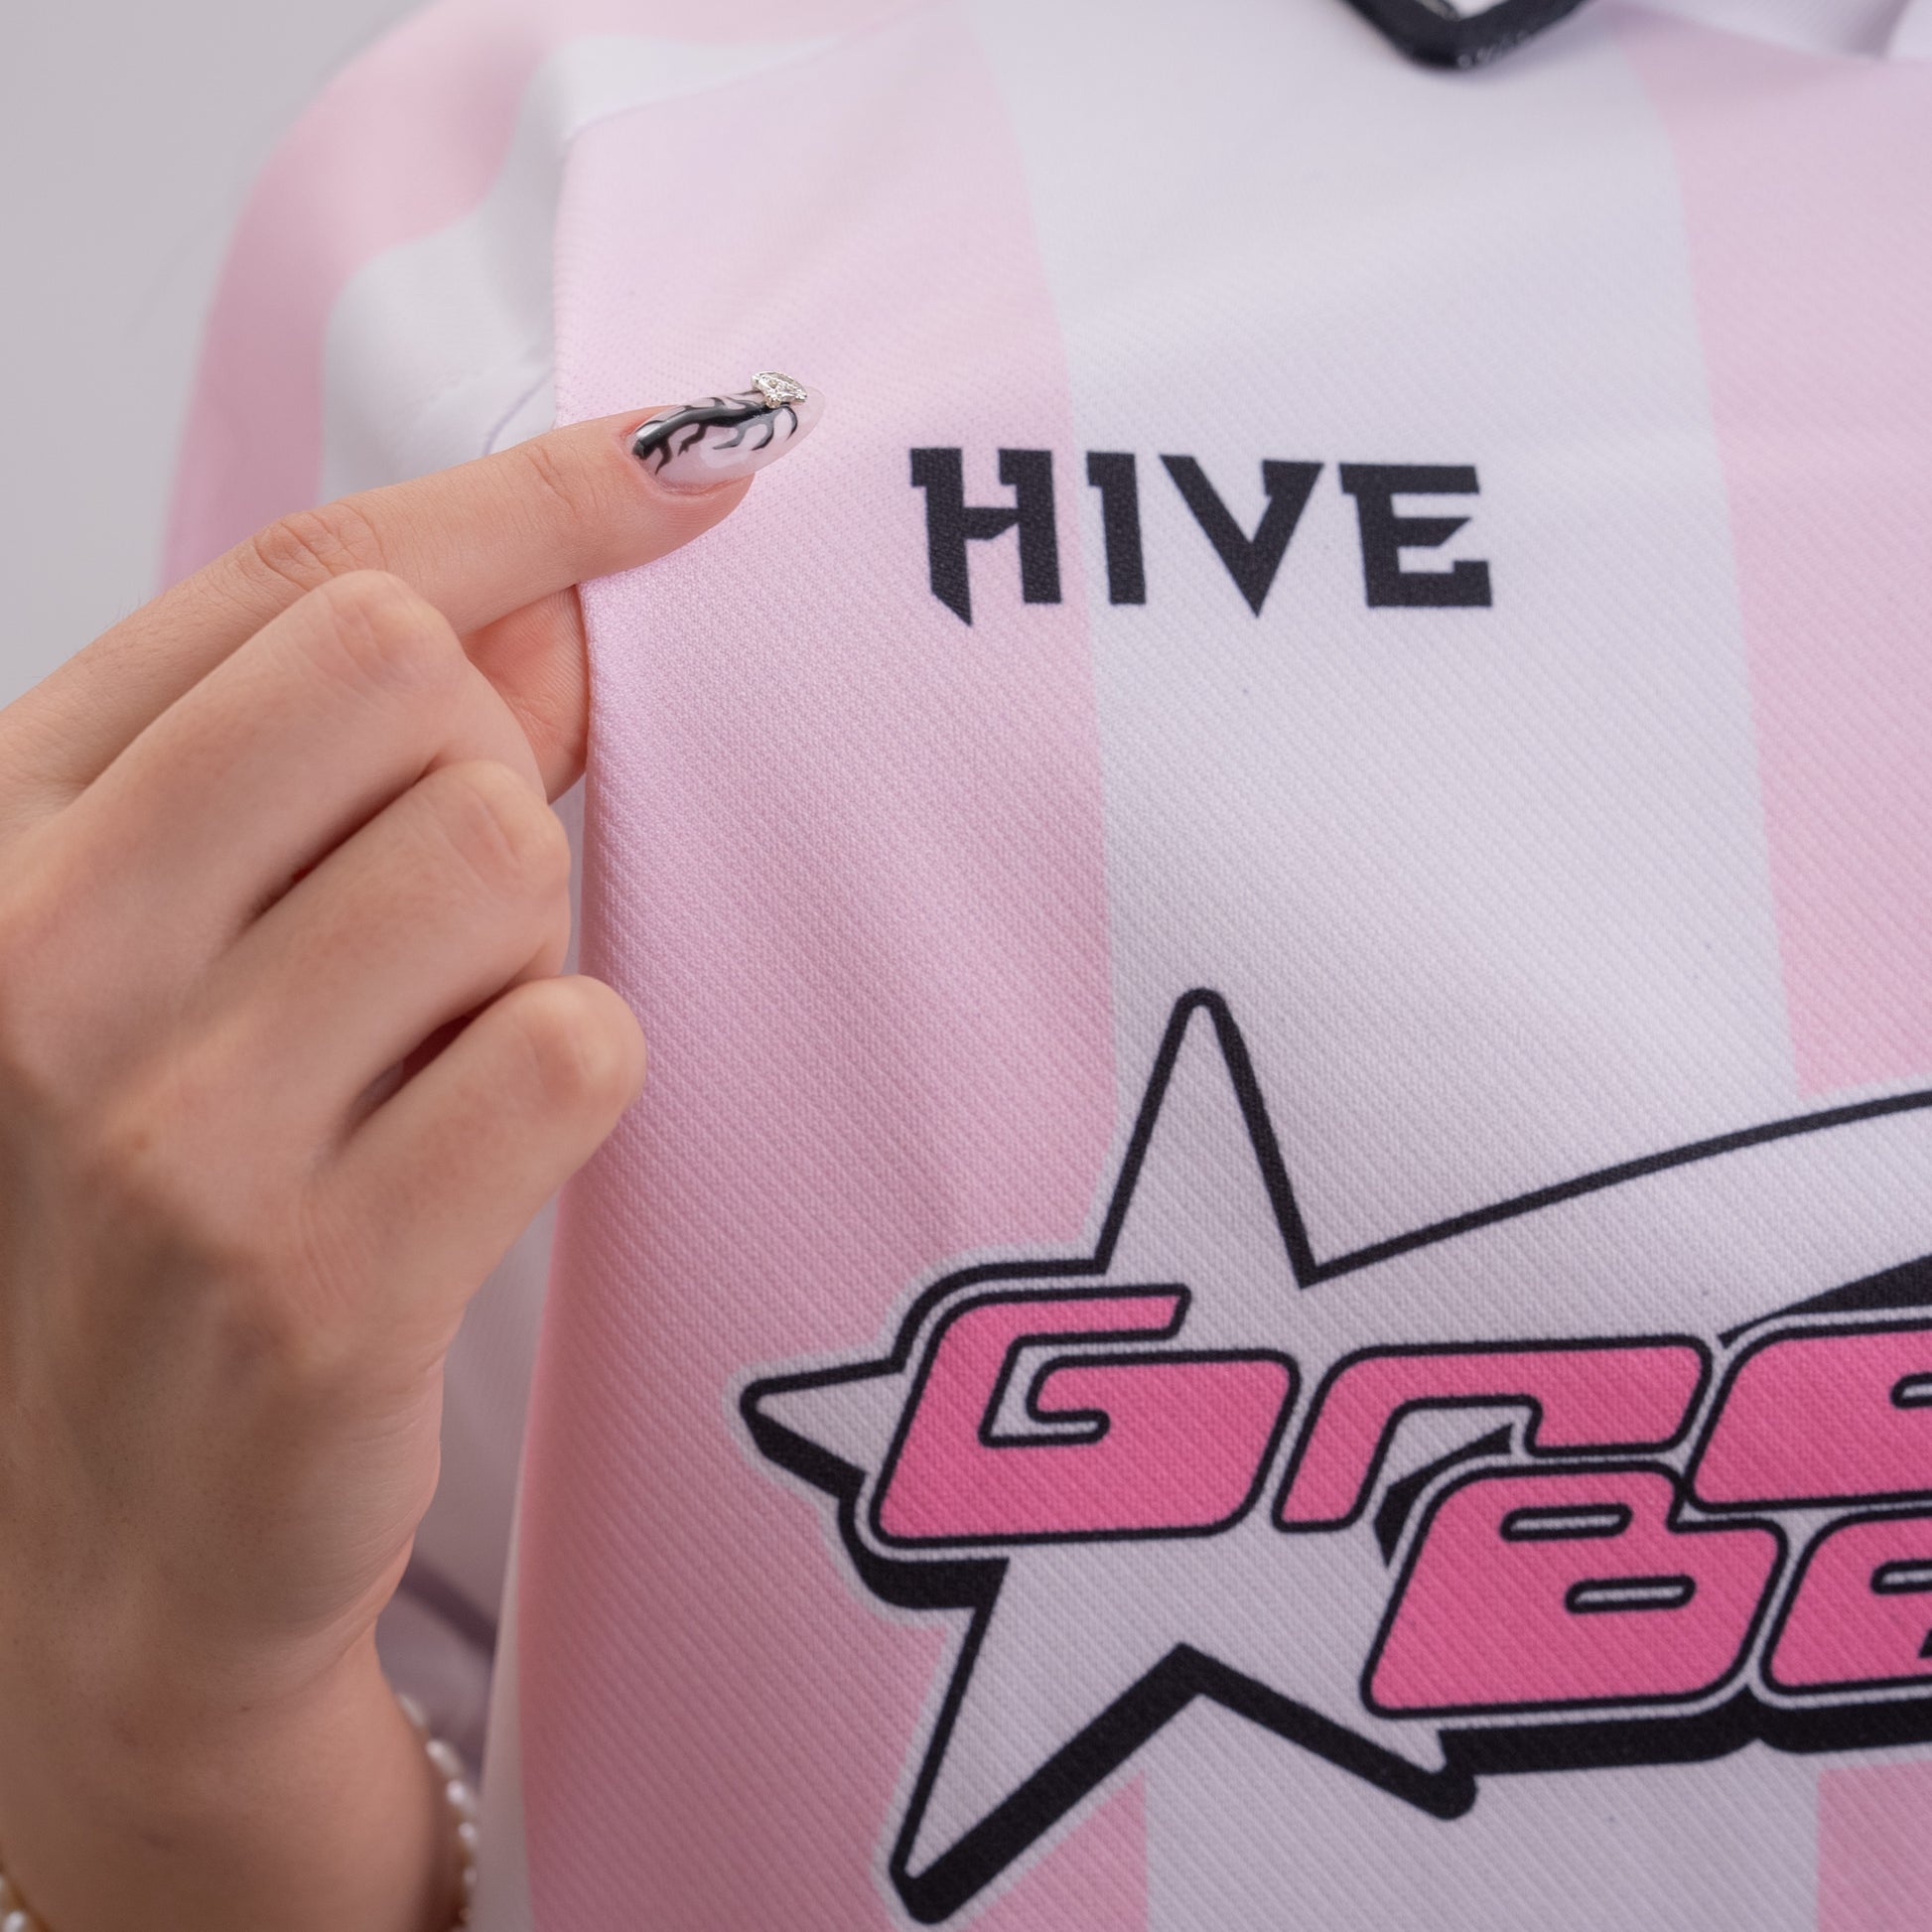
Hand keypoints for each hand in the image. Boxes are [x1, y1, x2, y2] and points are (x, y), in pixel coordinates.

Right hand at [0, 416, 745, 1928]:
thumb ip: (357, 751)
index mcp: (5, 821)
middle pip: (410, 683)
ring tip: (427, 1061)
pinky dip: (574, 1079)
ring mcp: (161, 1123)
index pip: (301, 572)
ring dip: (524, 947)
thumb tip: (561, 601)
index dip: (528, 498)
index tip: (696, 453)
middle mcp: (37, 950)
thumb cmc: (170, 1186)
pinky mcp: (313, 1276)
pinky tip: (478, 1157)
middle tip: (433, 926)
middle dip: (486, 780)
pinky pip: (572, 1046)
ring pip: (500, 858)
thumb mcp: (200, 934)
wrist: (108, 1523)